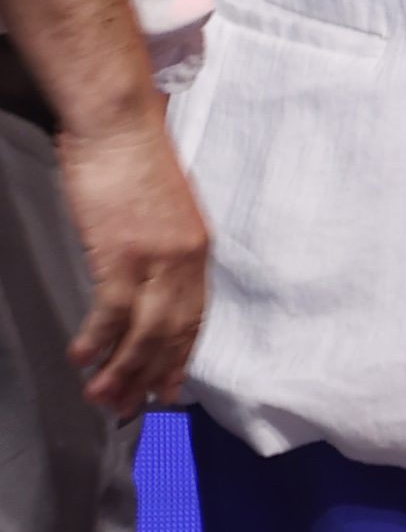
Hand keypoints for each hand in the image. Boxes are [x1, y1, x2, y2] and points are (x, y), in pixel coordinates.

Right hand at [60, 111, 206, 413]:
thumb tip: (145, 282)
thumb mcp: (161, 210)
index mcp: (197, 247)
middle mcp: (185, 257)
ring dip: (121, 368)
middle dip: (149, 374)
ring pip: (144, 329)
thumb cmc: (133, 162)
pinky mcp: (122, 251)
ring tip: (101, 397)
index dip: (180, 357)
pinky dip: (98, 338)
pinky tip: (82, 357)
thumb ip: (161, 248)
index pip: (193, 316)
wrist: (119, 124)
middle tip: (128, 407)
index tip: (167, 389)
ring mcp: (155, 256)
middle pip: (171, 331)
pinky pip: (112, 309)